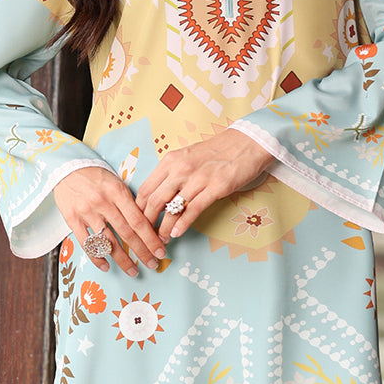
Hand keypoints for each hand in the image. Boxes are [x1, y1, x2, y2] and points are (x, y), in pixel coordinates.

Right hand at [53, 167, 167, 276]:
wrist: (66, 167)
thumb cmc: (96, 175)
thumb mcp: (116, 182)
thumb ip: (129, 202)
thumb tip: (147, 225)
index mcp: (117, 192)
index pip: (138, 220)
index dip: (151, 238)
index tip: (160, 251)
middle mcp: (103, 203)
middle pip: (127, 233)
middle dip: (142, 251)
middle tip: (153, 264)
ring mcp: (87, 212)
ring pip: (108, 241)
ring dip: (122, 259)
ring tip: (133, 271)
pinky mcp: (72, 219)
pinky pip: (86, 243)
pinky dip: (97, 257)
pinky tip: (107, 266)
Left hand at [135, 129, 273, 239]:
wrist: (246, 143)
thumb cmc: (216, 152)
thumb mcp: (187, 157)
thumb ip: (171, 174)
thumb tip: (158, 196)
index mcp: (170, 161)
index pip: (145, 188)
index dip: (138, 209)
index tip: (137, 221)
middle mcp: (180, 169)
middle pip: (154, 200)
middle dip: (147, 222)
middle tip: (145, 236)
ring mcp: (198, 178)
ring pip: (172, 208)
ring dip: (164, 228)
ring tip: (160, 240)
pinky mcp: (215, 187)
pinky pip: (193, 210)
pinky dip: (182, 224)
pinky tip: (177, 234)